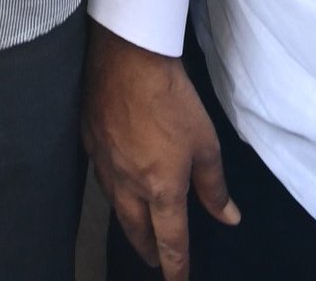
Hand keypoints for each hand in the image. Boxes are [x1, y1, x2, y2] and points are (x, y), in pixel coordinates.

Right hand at [83, 23, 237, 279]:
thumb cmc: (172, 100)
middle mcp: (128, 183)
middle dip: (146, 248)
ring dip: (127, 221)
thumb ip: (214, 187)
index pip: (169, 239)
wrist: (127, 56)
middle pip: (135, 228)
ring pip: (114, 204)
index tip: (177, 280)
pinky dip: (110, 188)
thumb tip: (227, 217)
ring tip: (134, 226)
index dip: (175, 265)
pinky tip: (112, 181)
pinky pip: (99, 174)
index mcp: (161, 189)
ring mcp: (104, 161)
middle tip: (153, 258)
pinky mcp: (88, 137)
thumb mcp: (206, 144)